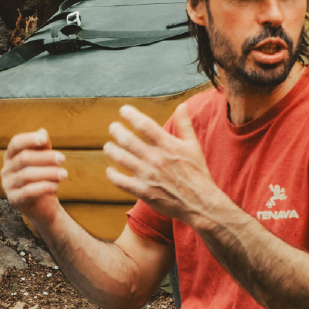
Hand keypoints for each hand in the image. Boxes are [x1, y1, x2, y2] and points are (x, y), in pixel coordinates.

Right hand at [0, 129, 66, 223]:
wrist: (43, 206)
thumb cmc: (43, 178)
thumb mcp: (45, 161)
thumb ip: (43, 147)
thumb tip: (42, 131)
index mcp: (12, 157)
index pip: (15, 143)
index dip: (29, 139)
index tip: (44, 139)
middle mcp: (6, 170)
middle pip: (23, 158)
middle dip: (45, 157)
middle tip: (63, 158)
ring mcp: (8, 185)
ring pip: (26, 175)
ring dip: (48, 172)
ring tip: (64, 174)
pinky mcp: (14, 200)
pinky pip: (28, 191)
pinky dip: (44, 187)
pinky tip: (56, 186)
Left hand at [104, 103, 217, 222]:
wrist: (200, 203)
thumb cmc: (198, 173)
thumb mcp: (193, 146)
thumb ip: (185, 125)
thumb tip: (182, 106)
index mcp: (168, 145)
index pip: (144, 125)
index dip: (131, 115)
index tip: (124, 110)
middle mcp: (156, 159)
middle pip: (128, 140)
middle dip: (117, 131)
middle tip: (113, 127)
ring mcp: (148, 176)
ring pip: (121, 158)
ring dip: (111, 150)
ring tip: (108, 146)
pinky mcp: (143, 191)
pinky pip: (121, 182)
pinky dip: (113, 175)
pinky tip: (110, 170)